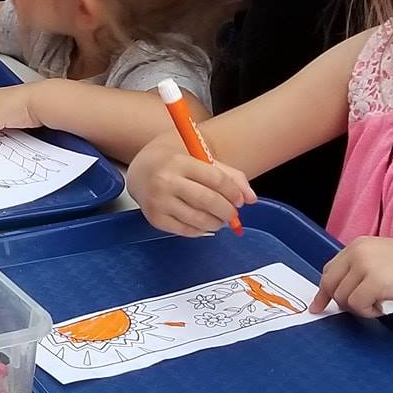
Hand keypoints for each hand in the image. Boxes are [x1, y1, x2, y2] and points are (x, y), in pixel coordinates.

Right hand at [127, 139, 255, 236]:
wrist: (141, 170)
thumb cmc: (176, 164)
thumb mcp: (202, 161)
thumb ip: (230, 176)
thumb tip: (251, 199)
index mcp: (180, 162)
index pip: (215, 179)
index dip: (233, 193)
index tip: (239, 201)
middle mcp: (166, 180)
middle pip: (208, 201)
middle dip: (227, 211)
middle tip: (232, 215)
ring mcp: (158, 201)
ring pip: (198, 219)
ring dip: (215, 223)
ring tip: (219, 219)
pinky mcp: (154, 218)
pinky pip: (185, 230)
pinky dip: (200, 231)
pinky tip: (203, 224)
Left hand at [309, 236, 392, 315]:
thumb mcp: (385, 260)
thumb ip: (363, 268)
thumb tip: (343, 290)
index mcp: (359, 244)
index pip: (330, 269)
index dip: (325, 289)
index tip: (320, 304)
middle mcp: (358, 251)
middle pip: (330, 283)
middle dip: (337, 301)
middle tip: (354, 311)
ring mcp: (365, 265)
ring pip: (342, 297)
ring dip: (359, 308)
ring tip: (381, 305)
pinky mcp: (375, 282)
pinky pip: (357, 306)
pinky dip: (369, 312)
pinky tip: (385, 308)